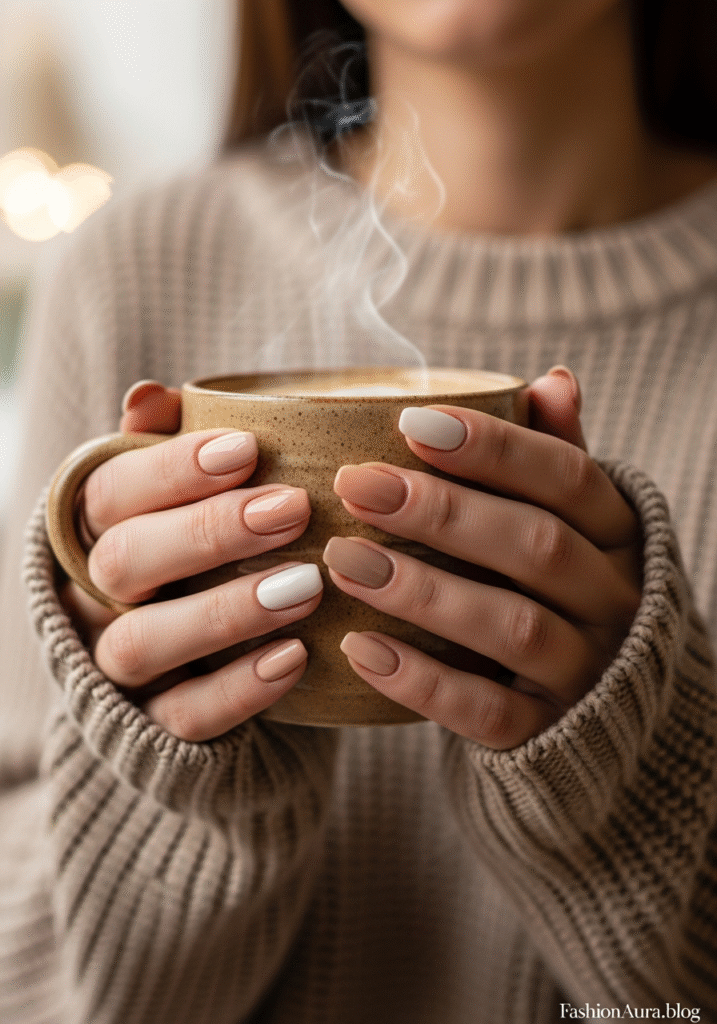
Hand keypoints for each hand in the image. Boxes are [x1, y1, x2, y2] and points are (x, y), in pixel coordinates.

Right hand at [61, 381, 322, 740]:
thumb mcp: (179, 500)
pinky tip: (297, 658)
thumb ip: (166, 448)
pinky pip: (183, 716)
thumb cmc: (193, 557)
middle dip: (209, 532)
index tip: (248, 450)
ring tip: (307, 585)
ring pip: (143, 643)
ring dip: (225, 611)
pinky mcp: (152, 727)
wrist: (189, 667)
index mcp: (99, 531)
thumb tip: (149, 395)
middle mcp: (96, 597)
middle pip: (125, 561)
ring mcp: (117, 667)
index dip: (171, 470)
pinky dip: (238, 689)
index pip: (111, 492)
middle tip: (293, 510)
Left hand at [323, 368, 641, 748]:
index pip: (567, 477)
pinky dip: (422, 682)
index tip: (409, 423)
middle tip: (356, 485)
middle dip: (444, 513)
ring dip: (423, 592)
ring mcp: (585, 671)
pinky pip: (488, 711)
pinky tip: (359, 648)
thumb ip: (556, 457)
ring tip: (343, 561)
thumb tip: (554, 380)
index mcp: (618, 533)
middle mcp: (613, 600)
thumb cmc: (563, 587)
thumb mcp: (575, 522)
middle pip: (536, 546)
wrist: (603, 704)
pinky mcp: (547, 732)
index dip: (494, 447)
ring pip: (511, 628)